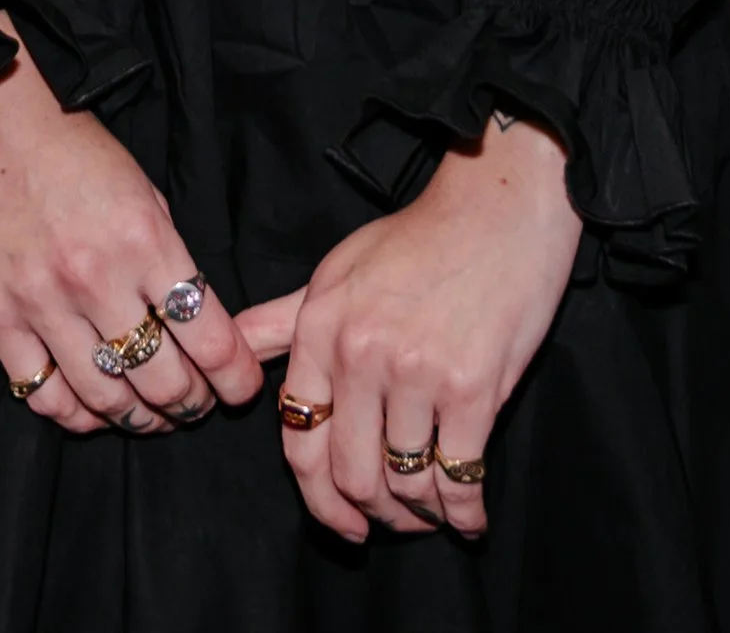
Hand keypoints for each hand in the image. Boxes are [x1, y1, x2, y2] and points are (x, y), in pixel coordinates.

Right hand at [0, 19, 266, 435]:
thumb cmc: (71, 145)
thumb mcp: (142, 189)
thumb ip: (167, 257)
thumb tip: (194, 321)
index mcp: (144, 239)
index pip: (208, 338)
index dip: (235, 378)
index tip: (241, 388)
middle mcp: (96, 278)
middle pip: (161, 380)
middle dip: (191, 404)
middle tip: (197, 403)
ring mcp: (41, 302)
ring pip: (105, 398)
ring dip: (138, 418)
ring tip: (150, 414)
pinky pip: (41, 394)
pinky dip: (75, 413)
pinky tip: (92, 406)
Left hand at [240, 117, 580, 539]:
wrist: (498, 207)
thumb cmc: (419, 239)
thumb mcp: (337, 269)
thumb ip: (284, 320)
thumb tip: (231, 348)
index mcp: (320, 328)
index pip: (301, 442)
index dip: (320, 500)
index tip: (343, 522)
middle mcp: (359, 353)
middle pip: (352, 475)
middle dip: (373, 514)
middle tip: (396, 521)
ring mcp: (415, 372)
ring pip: (405, 483)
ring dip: (421, 514)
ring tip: (435, 512)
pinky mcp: (471, 387)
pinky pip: (459, 475)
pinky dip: (464, 511)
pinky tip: (470, 517)